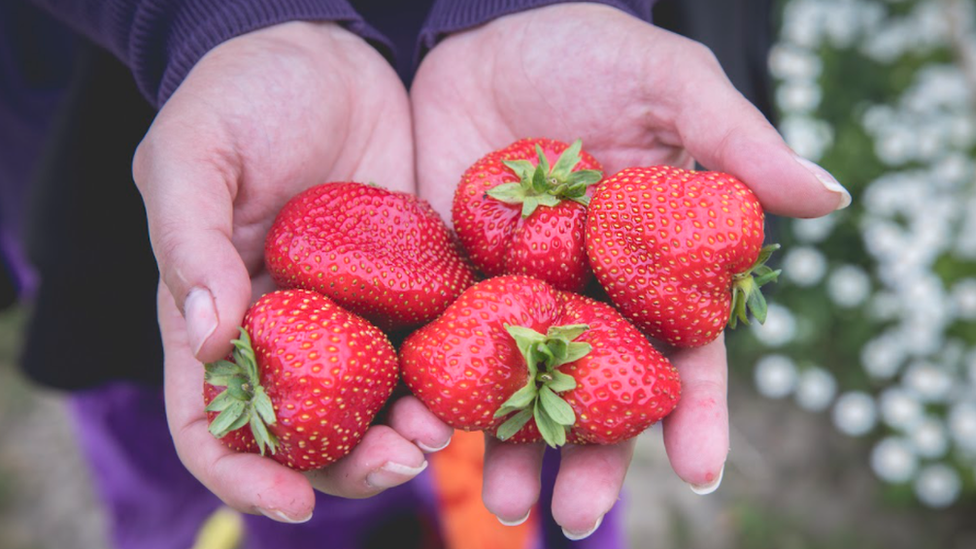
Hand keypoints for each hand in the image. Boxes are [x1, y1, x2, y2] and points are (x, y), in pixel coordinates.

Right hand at [134, 22, 451, 521]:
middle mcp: (288, 330)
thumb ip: (189, 239)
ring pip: (377, 405)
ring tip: (445, 431)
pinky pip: (430, 348)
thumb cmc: (243, 94)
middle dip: (351, 466)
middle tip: (406, 458)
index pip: (212, 423)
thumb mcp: (195, 150)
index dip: (244, 476)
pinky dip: (451, 379)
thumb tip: (205, 338)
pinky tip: (481, 384)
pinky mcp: (410, 288)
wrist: (329, 54)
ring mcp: (352, 315)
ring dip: (409, 434)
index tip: (295, 502)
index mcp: (219, 314)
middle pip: (309, 433)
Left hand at [411, 3, 848, 537]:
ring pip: (526, 389)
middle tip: (577, 516)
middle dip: (595, 457)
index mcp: (651, 267)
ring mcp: (517, 296)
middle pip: (600, 393)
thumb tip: (831, 197)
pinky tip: (432, 435)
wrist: (481, 37)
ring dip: (518, 449)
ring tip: (511, 505)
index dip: (695, 410)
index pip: (683, 351)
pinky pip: (451, 348)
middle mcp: (588, 295)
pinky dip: (444, 396)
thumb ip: (737, 143)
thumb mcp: (667, 85)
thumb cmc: (586, 54)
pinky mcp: (452, 283)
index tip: (701, 468)